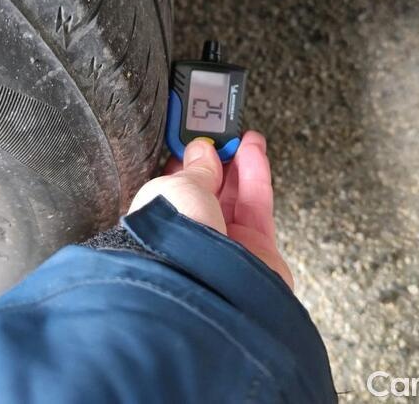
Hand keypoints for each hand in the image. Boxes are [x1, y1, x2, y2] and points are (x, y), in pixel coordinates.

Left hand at [129, 131, 292, 288]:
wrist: (204, 283)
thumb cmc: (172, 240)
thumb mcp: (176, 188)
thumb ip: (196, 168)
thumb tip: (202, 150)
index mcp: (160, 228)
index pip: (176, 190)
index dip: (187, 163)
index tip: (195, 139)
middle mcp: (192, 240)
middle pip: (209, 194)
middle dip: (217, 162)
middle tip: (223, 135)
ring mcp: (226, 248)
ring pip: (235, 197)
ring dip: (240, 163)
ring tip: (243, 136)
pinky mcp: (258, 253)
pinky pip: (257, 205)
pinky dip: (257, 174)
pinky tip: (253, 150)